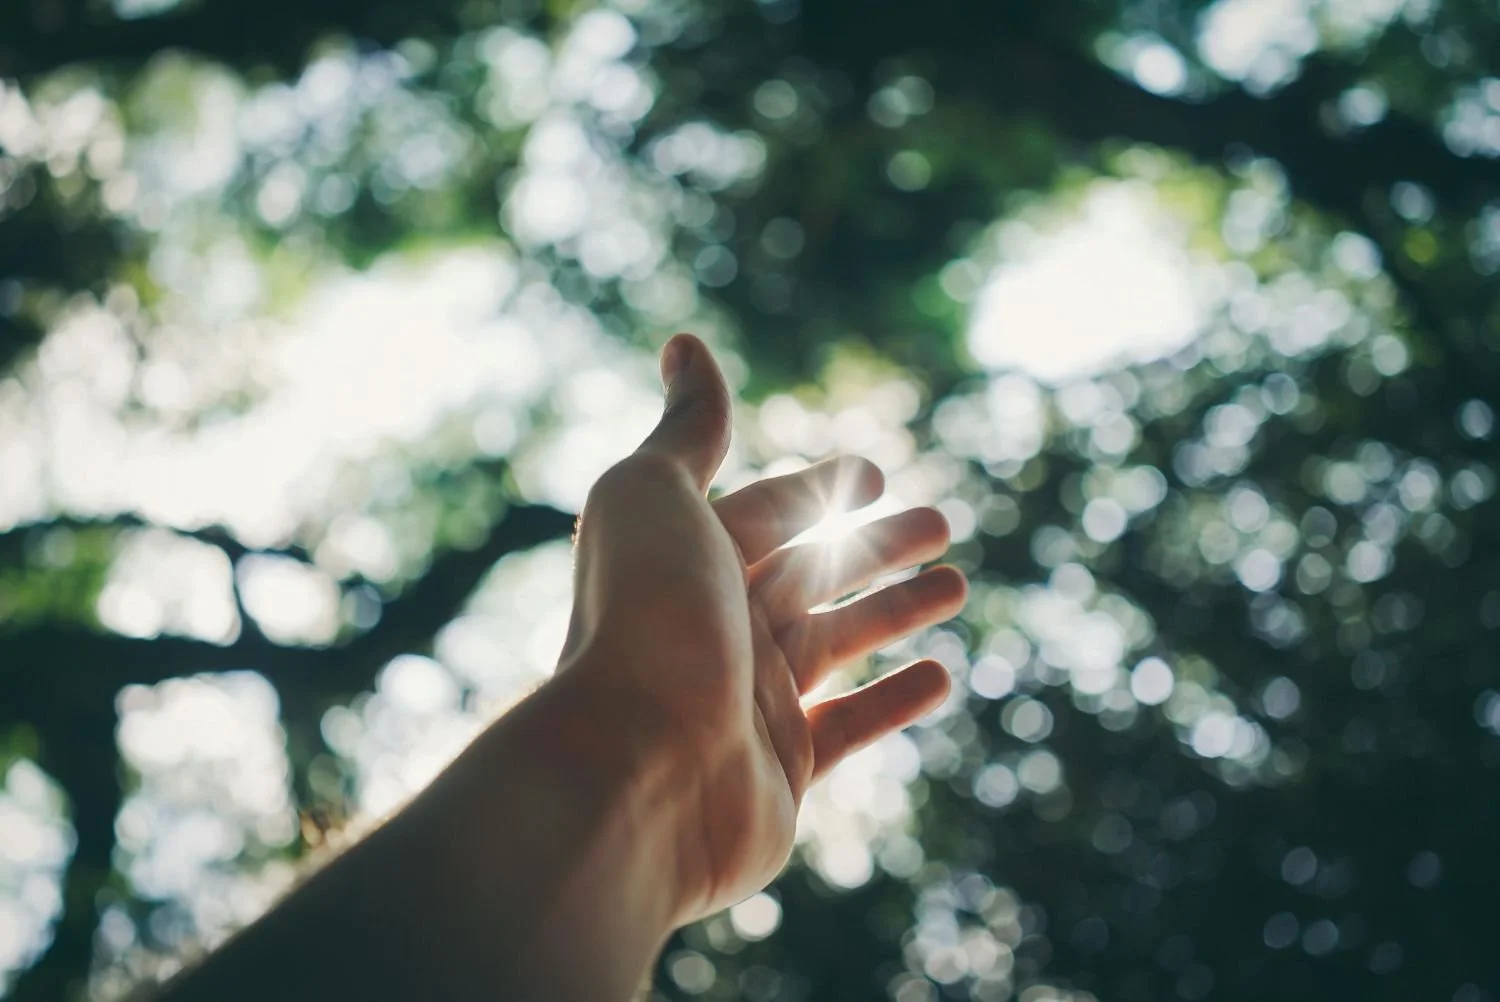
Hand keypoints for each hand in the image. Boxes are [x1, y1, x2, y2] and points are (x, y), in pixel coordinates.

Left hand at [562, 333, 966, 923]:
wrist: (634, 770)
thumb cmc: (646, 619)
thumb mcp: (656, 495)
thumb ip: (689, 429)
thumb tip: (686, 343)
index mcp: (687, 561)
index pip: (767, 512)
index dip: (820, 488)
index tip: (877, 474)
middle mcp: (715, 628)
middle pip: (811, 571)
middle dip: (876, 545)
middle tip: (942, 523)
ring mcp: (748, 702)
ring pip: (838, 643)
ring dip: (896, 610)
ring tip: (958, 587)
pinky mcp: (782, 771)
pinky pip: (848, 728)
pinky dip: (894, 700)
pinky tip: (939, 677)